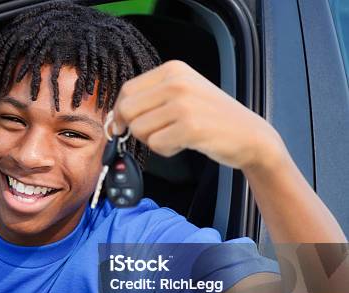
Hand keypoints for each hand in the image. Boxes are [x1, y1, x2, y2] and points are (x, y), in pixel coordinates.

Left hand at [111, 60, 287, 170]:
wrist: (250, 135)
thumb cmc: (213, 118)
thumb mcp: (183, 94)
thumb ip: (150, 99)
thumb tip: (115, 118)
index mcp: (173, 70)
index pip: (127, 90)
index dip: (119, 112)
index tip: (122, 125)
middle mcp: (177, 82)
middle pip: (127, 110)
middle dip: (134, 128)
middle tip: (154, 134)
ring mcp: (184, 104)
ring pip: (139, 130)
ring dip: (153, 141)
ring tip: (177, 136)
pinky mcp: (190, 127)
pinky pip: (156, 145)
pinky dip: (166, 151)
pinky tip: (184, 144)